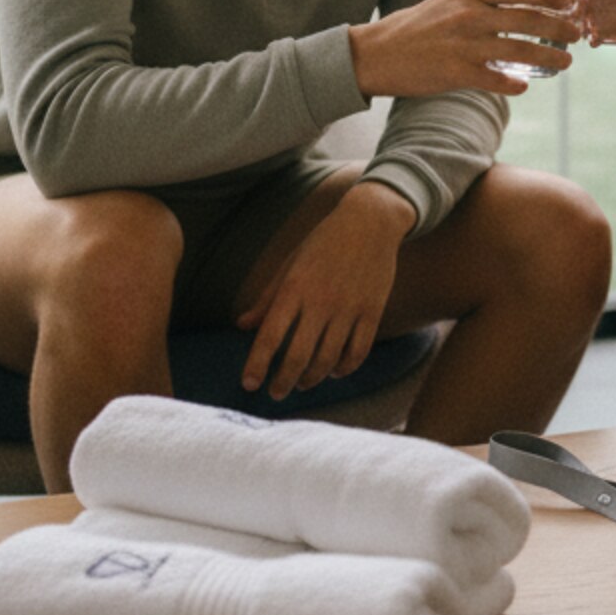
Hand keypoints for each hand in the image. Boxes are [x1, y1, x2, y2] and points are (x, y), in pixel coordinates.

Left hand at [237, 181, 416, 399]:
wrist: (370, 221)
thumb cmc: (324, 241)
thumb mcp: (290, 264)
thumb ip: (267, 298)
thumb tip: (243, 325)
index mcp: (295, 288)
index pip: (270, 335)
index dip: (257, 364)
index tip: (248, 384)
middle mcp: (321, 301)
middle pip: (298, 356)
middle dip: (283, 381)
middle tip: (275, 393)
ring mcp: (349, 308)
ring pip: (327, 359)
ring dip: (311, 379)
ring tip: (301, 384)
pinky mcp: (372, 312)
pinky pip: (357, 352)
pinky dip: (344, 369)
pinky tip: (333, 371)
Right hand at [349, 0, 579, 98]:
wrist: (377, 54)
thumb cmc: (417, 26)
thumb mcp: (450, 1)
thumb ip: (482, 0)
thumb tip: (520, 4)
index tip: (572, 0)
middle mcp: (470, 14)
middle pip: (528, 19)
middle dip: (559, 27)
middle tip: (578, 33)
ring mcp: (464, 44)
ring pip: (520, 50)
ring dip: (548, 57)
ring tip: (565, 62)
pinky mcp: (456, 72)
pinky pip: (496, 80)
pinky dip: (514, 84)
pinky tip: (525, 85)